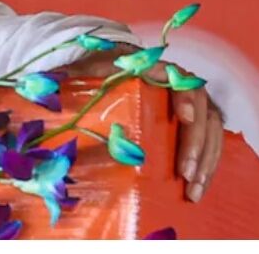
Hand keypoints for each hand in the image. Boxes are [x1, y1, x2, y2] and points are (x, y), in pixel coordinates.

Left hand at [56, 45, 222, 201]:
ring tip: (193, 189)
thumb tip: (46, 86)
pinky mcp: (194, 125)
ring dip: (206, 160)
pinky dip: (208, 165)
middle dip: (196, 143)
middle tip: (185, 171)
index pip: (180, 80)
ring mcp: (191, 104)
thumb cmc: (96, 75)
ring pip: (212, 130)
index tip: (184, 118)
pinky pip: (211, 143)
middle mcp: (180, 85)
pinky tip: (198, 187)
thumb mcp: (84, 73)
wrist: (109, 75)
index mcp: (155, 69)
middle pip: (202, 110)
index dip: (186, 98)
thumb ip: (73, 77)